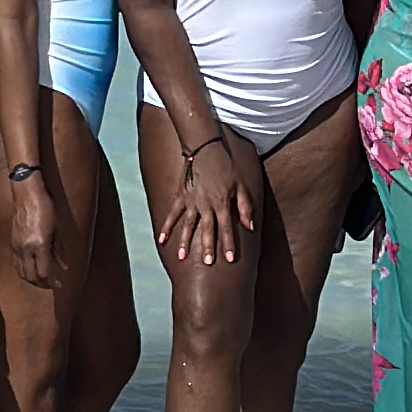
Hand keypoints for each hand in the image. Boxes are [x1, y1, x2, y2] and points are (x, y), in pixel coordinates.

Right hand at [3, 173, 60, 292]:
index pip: (43, 273)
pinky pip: (16, 263)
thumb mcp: (57, 229)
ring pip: (21, 272)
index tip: (60, 284)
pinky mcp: (12, 243)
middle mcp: (25, 248)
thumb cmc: (45, 207)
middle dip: (42, 284)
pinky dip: (24, 271)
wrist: (27, 193)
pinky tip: (33, 269)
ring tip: (43, 280)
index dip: (52, 282)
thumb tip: (63, 267)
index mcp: (39, 245)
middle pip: (31, 277)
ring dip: (32, 279)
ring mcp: (16, 246)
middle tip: (52, 284)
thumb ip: (59, 250)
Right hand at [157, 135, 259, 268]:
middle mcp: (206, 205)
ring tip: (182, 257)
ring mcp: (191, 201)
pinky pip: (172, 214)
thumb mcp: (241, 185)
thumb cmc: (226, 166)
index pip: (226, 228)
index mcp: (222, 203)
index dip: (228, 244)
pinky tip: (162, 240)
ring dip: (185, 242)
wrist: (205, 148)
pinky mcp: (181, 196)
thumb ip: (245, 207)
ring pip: (188, 225)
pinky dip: (166, 227)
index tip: (230, 260)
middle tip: (208, 264)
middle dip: (208, 247)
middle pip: (207, 230)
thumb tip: (250, 227)